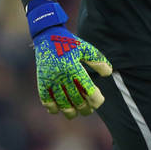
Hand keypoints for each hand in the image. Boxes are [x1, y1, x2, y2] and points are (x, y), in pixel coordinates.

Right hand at [28, 0, 111, 118]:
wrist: (47, 35)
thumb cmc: (69, 43)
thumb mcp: (85, 48)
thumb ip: (97, 60)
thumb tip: (109, 73)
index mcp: (74, 67)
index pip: (88, 90)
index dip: (95, 99)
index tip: (99, 101)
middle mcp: (62, 75)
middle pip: (76, 99)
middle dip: (85, 108)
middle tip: (89, 110)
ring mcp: (51, 79)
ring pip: (62, 103)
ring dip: (70, 112)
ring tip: (75, 113)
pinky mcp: (42, 82)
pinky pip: (46, 100)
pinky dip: (52, 108)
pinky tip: (58, 109)